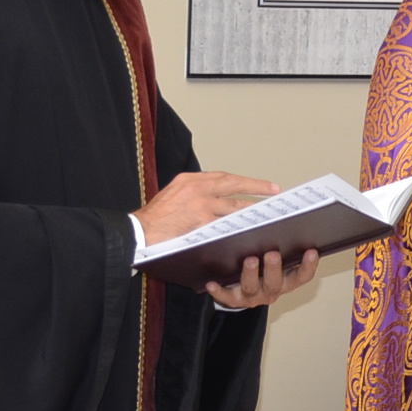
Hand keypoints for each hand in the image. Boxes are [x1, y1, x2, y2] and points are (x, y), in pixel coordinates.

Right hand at [137, 170, 288, 243]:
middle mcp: (197, 187)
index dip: (242, 182)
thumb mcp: (172, 196)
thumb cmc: (154, 220)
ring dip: (252, 209)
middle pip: (234, 184)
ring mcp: (201, 205)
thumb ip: (193, 194)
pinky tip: (250, 230)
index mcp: (189, 180)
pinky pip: (227, 224)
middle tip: (274, 190)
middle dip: (257, 187)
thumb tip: (215, 199)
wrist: (137, 233)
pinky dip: (239, 226)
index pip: (222, 177)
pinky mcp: (202, 222)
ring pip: (234, 205)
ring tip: (267, 213)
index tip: (257, 185)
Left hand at [206, 246, 316, 309]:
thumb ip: (285, 248)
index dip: (308, 266)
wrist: (243, 292)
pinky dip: (219, 290)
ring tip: (249, 260)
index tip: (312, 251)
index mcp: (286, 281)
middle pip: (275, 283)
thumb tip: (291, 221)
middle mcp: (271, 291)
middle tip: (273, 253)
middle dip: (274, 268)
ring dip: (250, 274)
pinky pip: (225, 296)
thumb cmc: (263, 270)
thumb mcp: (278, 261)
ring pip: (251, 287)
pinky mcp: (233, 300)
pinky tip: (212, 282)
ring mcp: (252, 296)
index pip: (302, 277)